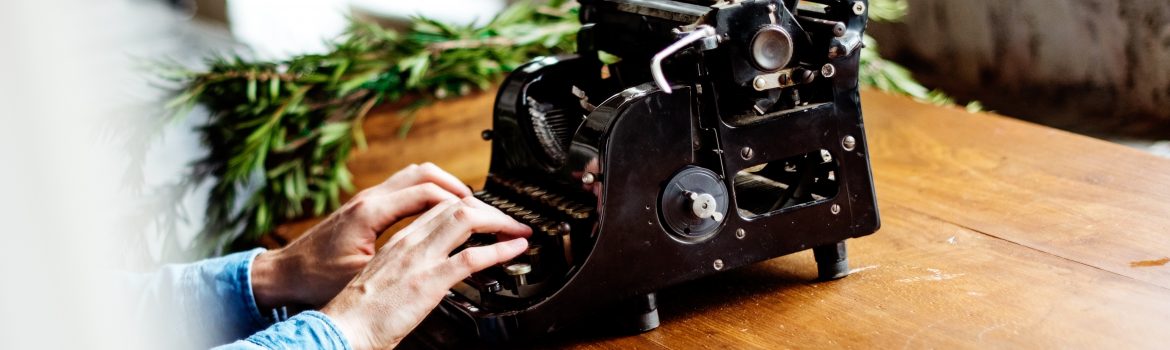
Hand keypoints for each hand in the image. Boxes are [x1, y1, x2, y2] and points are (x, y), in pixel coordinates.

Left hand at [250, 163, 472, 309]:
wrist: (284, 274)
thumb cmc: (315, 279)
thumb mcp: (361, 277)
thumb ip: (398, 265)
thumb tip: (433, 267)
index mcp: (371, 213)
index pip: (428, 193)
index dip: (462, 203)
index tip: (483, 215)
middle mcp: (370, 198)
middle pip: (426, 174)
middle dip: (459, 187)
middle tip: (483, 205)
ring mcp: (367, 199)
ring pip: (415, 175)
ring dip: (444, 186)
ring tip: (467, 204)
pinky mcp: (365, 206)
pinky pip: (406, 187)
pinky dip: (429, 193)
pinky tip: (438, 212)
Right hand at [320, 197, 531, 349]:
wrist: (341, 329)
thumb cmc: (358, 314)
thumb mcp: (384, 280)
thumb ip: (407, 270)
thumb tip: (431, 275)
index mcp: (398, 242)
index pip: (438, 208)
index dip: (468, 208)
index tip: (486, 218)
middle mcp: (409, 242)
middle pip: (455, 206)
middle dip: (489, 210)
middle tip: (509, 222)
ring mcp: (420, 259)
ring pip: (466, 219)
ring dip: (499, 221)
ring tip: (518, 230)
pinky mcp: (429, 281)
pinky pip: (472, 257)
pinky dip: (501, 250)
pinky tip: (516, 248)